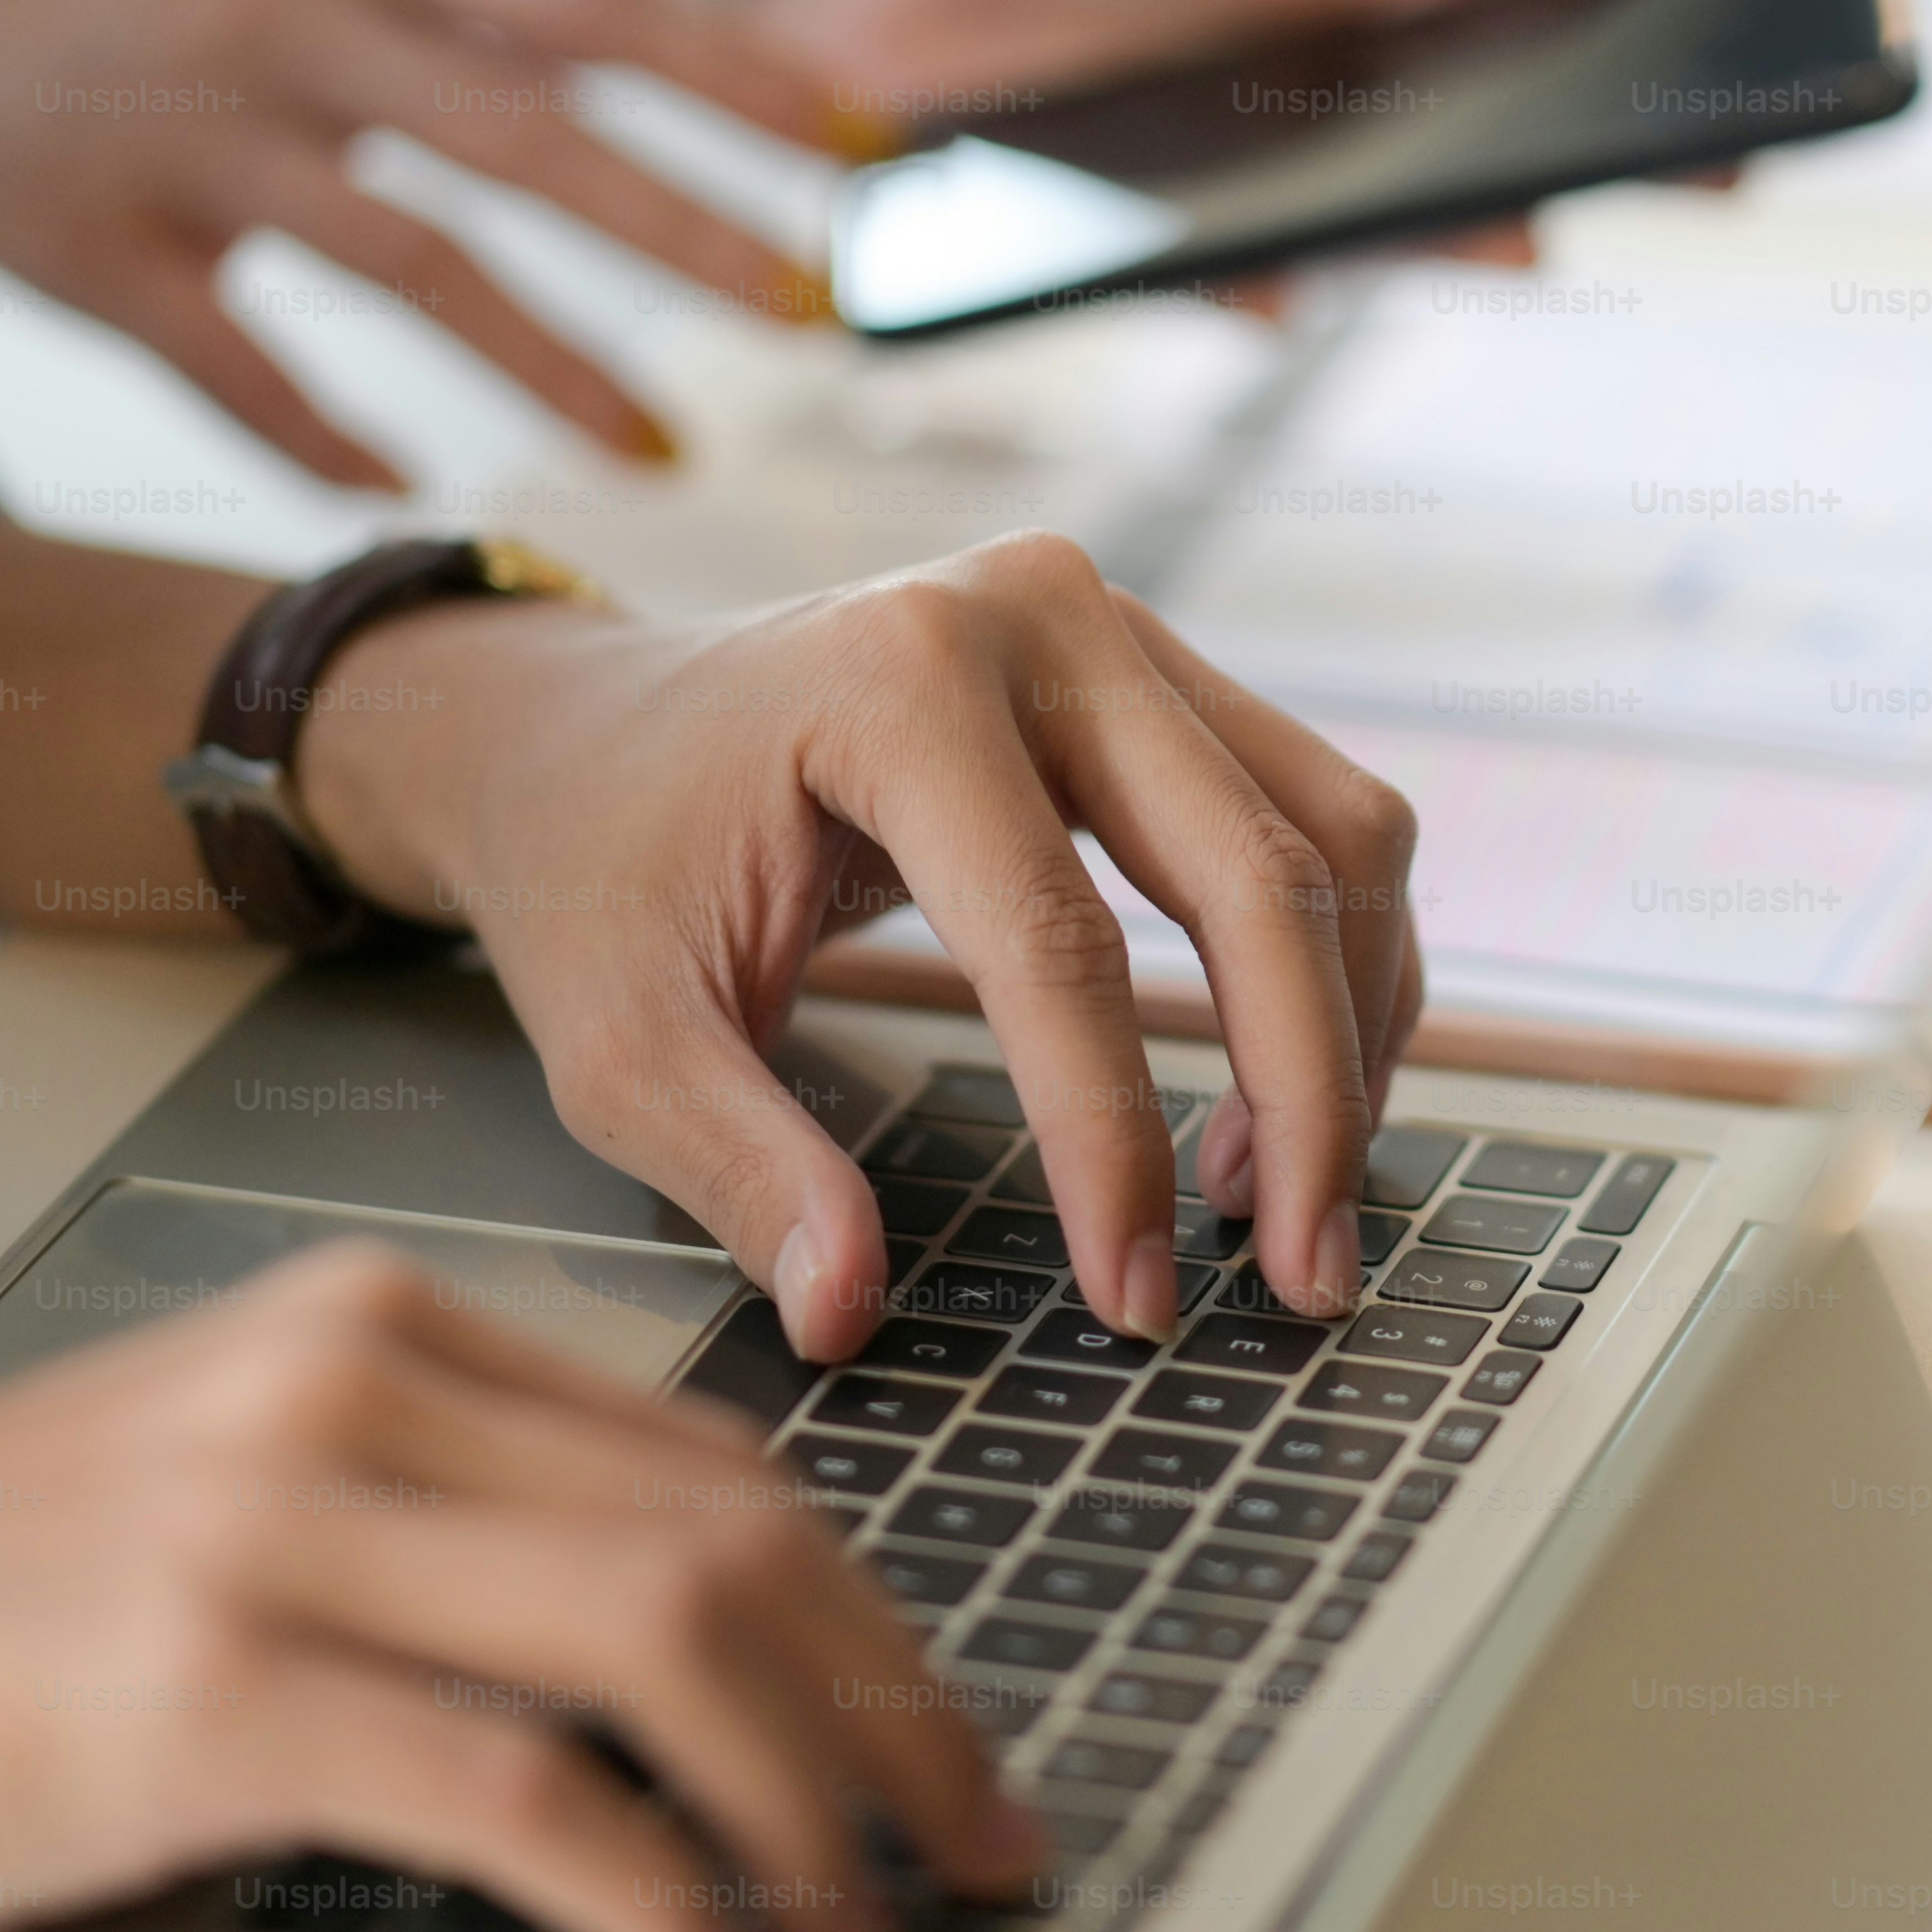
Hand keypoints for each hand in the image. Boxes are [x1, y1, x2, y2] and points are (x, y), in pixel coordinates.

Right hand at [0, 0, 850, 482]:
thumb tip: (639, 32)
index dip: (743, 71)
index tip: (873, 144)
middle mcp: (292, 24)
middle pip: (535, 140)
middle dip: (693, 237)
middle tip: (824, 319)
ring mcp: (188, 140)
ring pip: (413, 267)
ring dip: (557, 370)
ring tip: (672, 453)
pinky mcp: (84, 247)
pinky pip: (234, 367)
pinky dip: (325, 436)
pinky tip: (403, 486)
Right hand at [0, 1245, 1035, 1931]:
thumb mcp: (220, 1478)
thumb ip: (437, 1511)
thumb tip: (677, 1633)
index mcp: (374, 1328)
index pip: (712, 1467)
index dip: (866, 1619)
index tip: (937, 1739)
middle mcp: (349, 1392)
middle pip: (735, 1541)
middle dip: (895, 1711)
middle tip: (973, 1842)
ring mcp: (278, 1533)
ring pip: (669, 1642)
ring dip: (809, 1802)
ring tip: (863, 1919)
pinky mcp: (208, 1692)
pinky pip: (522, 1794)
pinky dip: (655, 1894)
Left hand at [294, 533, 1426, 1358]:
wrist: (584, 728)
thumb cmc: (601, 873)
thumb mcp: (624, 1042)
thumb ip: (744, 1172)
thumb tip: (844, 1313)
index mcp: (893, 684)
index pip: (1059, 944)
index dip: (1115, 1142)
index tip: (1137, 1298)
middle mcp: (1036, 619)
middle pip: (1258, 872)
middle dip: (1309, 1097)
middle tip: (1305, 1275)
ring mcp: (1116, 626)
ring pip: (1337, 832)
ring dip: (1347, 1030)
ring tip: (1278, 1203)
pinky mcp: (1160, 672)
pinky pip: (1319, 815)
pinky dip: (1334, 967)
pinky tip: (1276, 1101)